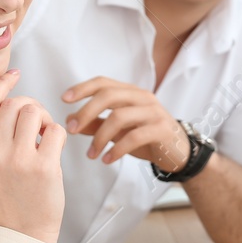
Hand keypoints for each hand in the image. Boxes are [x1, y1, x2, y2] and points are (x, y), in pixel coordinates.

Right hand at [0, 70, 66, 242]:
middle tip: (36, 126)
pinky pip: (56, 130)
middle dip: (30, 108)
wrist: (22, 234)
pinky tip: (52, 150)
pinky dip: (58, 135)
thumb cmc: (7, 197)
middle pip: (14, 104)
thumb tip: (12, 97)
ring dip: (44, 119)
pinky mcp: (43, 167)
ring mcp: (17, 159)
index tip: (14, 75)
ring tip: (44, 138)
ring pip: (34, 112)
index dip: (1, 84)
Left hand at [62, 76, 189, 171]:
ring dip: (99, 137)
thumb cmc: (146, 138)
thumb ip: (96, 123)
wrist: (178, 153)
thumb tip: (70, 120)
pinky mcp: (161, 129)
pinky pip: (133, 137)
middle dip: (86, 113)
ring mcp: (154, 112)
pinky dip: (116, 150)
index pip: (103, 83)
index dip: (82, 88)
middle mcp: (142, 97)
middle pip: (108, 96)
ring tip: (90, 155)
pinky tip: (106, 160)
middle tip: (71, 130)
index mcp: (131, 92)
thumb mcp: (119, 130)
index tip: (64, 99)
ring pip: (119, 117)